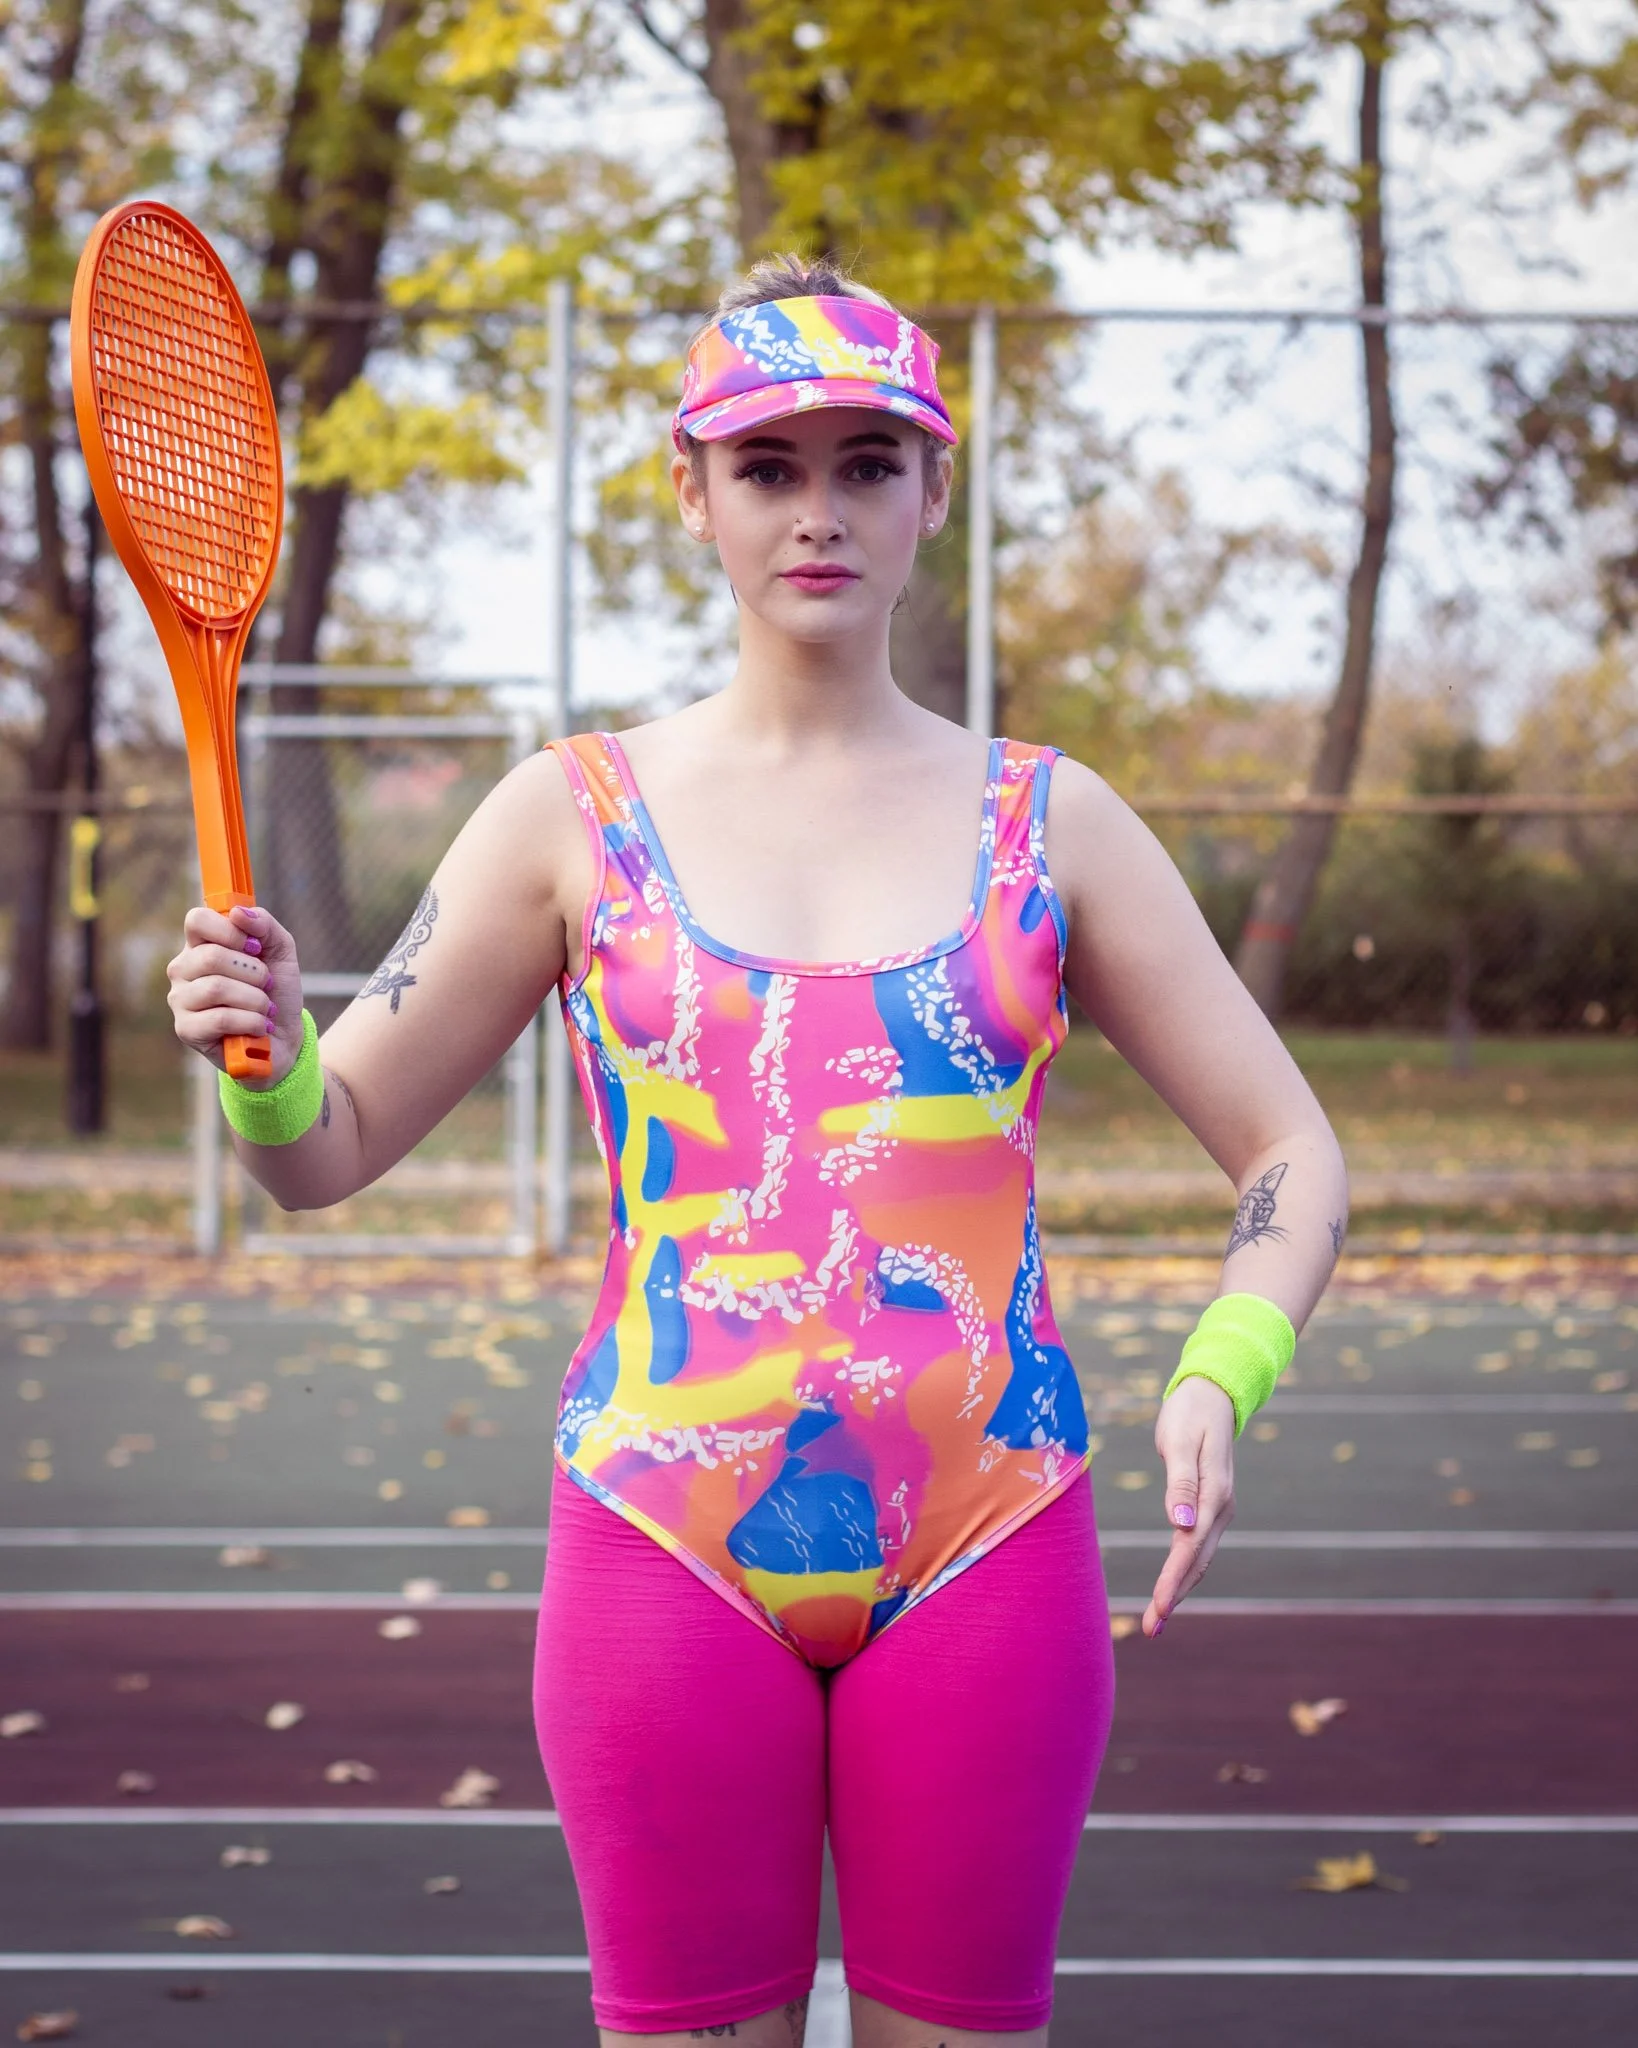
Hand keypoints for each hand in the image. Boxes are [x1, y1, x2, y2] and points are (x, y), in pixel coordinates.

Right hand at [166, 904, 303, 1084]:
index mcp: (200, 944)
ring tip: (265, 1008)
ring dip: (255, 1000)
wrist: (284, 1036)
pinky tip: (259, 1027)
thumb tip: (239, 912)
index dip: (231, 930)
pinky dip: (251, 1022)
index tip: (256, 947)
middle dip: (253, 972)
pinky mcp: (187, 1030)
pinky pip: (220, 1019)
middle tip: (266, 985)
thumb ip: (265, 925)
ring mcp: (180, 1000)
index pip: (197, 920)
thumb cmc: (276, 991)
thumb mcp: (280, 951)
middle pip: (211, 956)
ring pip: (216, 988)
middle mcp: (182, 969)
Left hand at [1143, 1375, 1235, 1638]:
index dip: (1173, 1580)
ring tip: (1156, 1619)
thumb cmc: (1189, 1414)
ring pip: (1199, 1557)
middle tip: (1152, 1630)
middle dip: (1174, 1595)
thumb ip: (1180, 1483)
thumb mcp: (1179, 1442)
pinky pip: (1197, 1546)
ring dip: (1180, 1588)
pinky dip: (1184, 1570)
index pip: (1190, 1547)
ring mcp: (1218, 1509)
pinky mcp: (1211, 1507)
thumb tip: (1180, 1524)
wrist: (1211, 1396)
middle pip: (1196, 1561)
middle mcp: (1221, 1508)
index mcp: (1214, 1495)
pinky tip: (1171, 1585)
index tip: (1158, 1608)